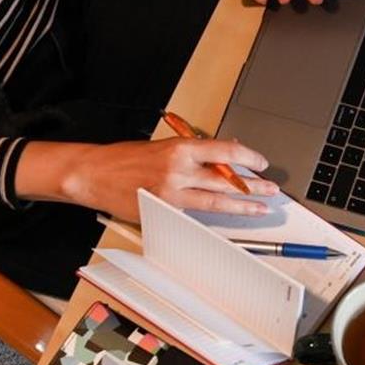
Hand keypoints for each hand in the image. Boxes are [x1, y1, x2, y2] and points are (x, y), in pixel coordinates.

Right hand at [15, 138, 279, 222]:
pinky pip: (195, 214)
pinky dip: (213, 215)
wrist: (93, 173)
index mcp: (180, 148)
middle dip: (253, 186)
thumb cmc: (126, 158)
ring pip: (216, 201)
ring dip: (242, 205)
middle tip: (271, 189)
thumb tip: (223, 157)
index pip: (225, 152)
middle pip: (226, 180)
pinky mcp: (165, 211)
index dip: (248, 159)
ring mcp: (172, 194)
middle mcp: (179, 170)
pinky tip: (227, 217)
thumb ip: (193, 153)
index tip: (261, 163)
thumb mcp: (163, 146)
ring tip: (260, 207)